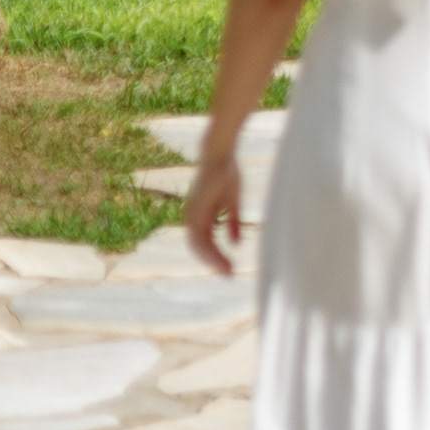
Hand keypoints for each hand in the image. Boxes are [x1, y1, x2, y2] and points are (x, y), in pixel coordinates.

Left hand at [181, 146, 246, 274]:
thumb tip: (236, 243)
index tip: (230, 267)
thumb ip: (232, 222)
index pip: (205, 242)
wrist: (221, 154)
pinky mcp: (196, 210)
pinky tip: (222, 256)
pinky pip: (200, 236)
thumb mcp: (232, 202)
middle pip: (200, 248)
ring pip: (199, 245)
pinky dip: (210, 249)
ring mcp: (193, 214)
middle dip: (214, 262)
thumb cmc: (227, 173)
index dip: (216, 256)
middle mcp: (193, 218)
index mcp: (200, 216)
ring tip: (227, 270)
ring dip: (212, 259)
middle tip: (229, 274)